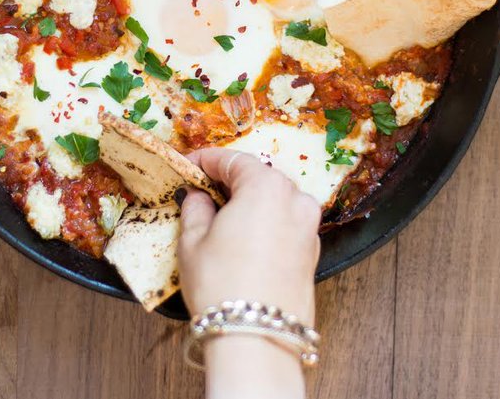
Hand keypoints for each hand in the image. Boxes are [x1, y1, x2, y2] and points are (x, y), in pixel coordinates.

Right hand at [178, 148, 320, 321]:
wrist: (258, 339)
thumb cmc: (222, 284)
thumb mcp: (193, 241)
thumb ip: (196, 209)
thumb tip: (197, 197)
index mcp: (266, 186)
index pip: (233, 160)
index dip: (205, 161)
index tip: (188, 166)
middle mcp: (295, 199)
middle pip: (259, 177)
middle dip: (230, 181)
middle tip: (201, 191)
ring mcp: (308, 227)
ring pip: (275, 201)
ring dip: (250, 203)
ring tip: (220, 218)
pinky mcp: (312, 252)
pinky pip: (285, 225)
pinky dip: (265, 224)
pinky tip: (243, 240)